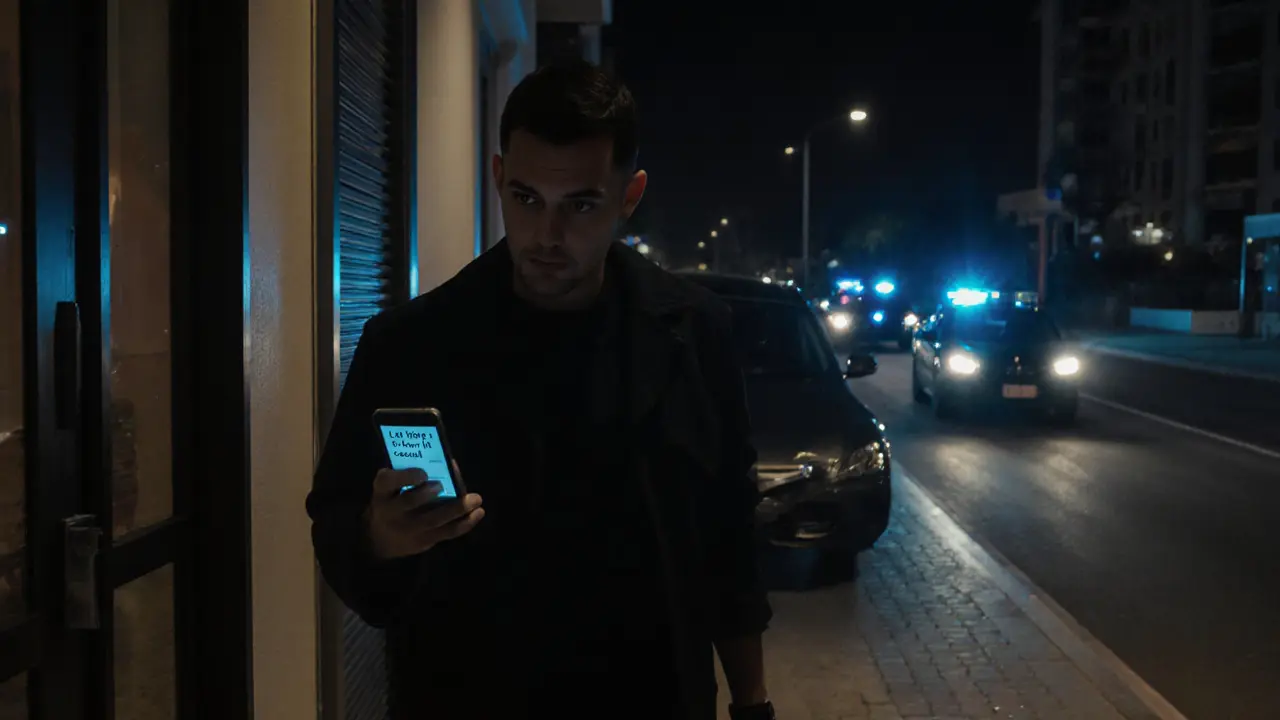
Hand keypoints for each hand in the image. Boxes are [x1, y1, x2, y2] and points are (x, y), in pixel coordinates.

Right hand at [365, 462, 483, 559]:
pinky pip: (446, 533)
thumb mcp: (392, 486)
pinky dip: (464, 523)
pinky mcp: (424, 541)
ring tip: (475, 499)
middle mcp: (392, 512)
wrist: (382, 538)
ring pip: (433, 519)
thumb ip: (411, 474)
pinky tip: (478, 513)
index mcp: (383, 492)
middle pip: (409, 502)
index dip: (405, 477)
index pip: (388, 482)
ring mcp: (409, 529)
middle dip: (427, 494)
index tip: (423, 473)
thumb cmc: (393, 501)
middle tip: (442, 485)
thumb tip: (449, 464)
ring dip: (456, 509)